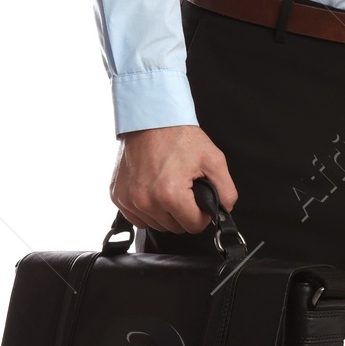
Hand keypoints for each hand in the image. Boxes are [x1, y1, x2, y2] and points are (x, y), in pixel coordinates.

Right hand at [111, 125, 237, 233]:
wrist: (150, 118)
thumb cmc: (178, 135)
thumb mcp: (214, 160)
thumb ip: (226, 191)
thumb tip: (224, 211)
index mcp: (171, 194)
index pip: (194, 226)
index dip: (203, 214)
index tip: (200, 201)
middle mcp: (146, 200)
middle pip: (175, 227)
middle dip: (184, 213)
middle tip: (185, 189)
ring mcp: (129, 199)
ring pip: (156, 224)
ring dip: (165, 213)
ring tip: (169, 187)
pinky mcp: (118, 195)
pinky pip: (137, 217)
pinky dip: (147, 209)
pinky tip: (154, 191)